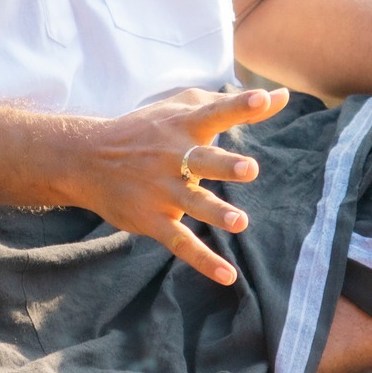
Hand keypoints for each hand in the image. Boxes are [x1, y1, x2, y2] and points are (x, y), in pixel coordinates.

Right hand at [74, 86, 288, 285]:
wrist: (87, 158)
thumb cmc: (148, 129)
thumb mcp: (183, 108)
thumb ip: (233, 104)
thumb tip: (284, 97)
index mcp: (183, 125)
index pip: (216, 112)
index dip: (239, 106)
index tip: (262, 100)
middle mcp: (172, 156)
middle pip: (203, 160)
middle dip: (226, 166)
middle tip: (249, 169)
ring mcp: (162, 190)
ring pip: (192, 203)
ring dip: (215, 212)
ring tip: (239, 222)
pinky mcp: (153, 220)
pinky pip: (180, 243)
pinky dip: (203, 261)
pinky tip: (228, 275)